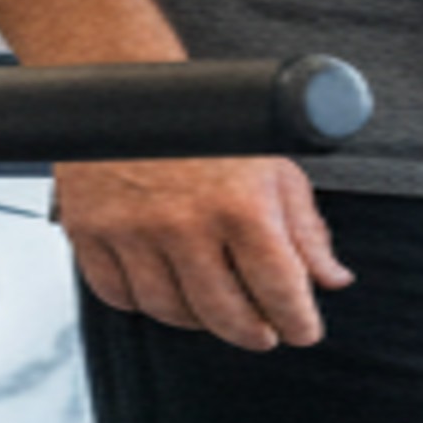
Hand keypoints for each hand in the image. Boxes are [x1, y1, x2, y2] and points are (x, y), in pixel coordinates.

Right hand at [57, 152, 347, 348]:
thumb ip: (305, 230)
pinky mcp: (90, 231)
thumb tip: (331, 280)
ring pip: (169, 311)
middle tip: (262, 332)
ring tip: (215, 308)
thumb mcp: (272, 168)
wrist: (129, 88)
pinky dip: (143, 302)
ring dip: (198, 321)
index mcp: (241, 205)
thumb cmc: (208, 127)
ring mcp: (133, 231)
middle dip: (252, 333)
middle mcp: (185, 222)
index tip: (302, 331)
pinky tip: (165, 288)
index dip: (298, 322)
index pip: (279, 288)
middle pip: (224, 314)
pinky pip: (118, 295)